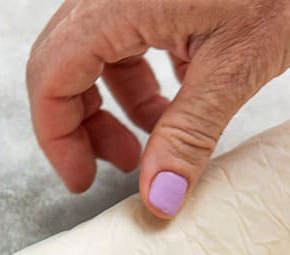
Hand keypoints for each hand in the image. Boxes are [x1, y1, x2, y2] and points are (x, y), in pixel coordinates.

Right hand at [26, 0, 289, 216]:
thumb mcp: (238, 67)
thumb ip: (189, 136)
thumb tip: (157, 200)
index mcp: (115, 4)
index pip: (50, 78)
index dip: (58, 138)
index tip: (84, 181)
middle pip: (63, 65)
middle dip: (84, 125)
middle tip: (121, 166)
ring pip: (96, 53)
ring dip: (118, 104)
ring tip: (158, 141)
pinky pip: (130, 35)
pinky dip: (144, 76)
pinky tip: (182, 99)